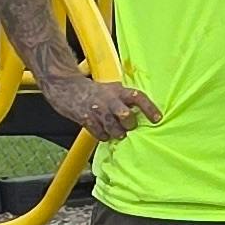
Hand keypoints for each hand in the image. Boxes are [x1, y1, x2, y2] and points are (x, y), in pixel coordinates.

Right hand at [40, 74, 160, 144]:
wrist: (66, 88)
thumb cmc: (94, 91)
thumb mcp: (112, 89)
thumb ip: (125, 99)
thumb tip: (143, 112)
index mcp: (118, 91)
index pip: (137, 97)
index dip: (149, 108)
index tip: (157, 119)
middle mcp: (109, 100)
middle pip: (126, 116)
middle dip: (130, 124)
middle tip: (129, 126)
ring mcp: (96, 110)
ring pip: (113, 128)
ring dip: (117, 133)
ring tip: (116, 131)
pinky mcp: (85, 119)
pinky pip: (100, 134)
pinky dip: (104, 136)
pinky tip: (103, 132)